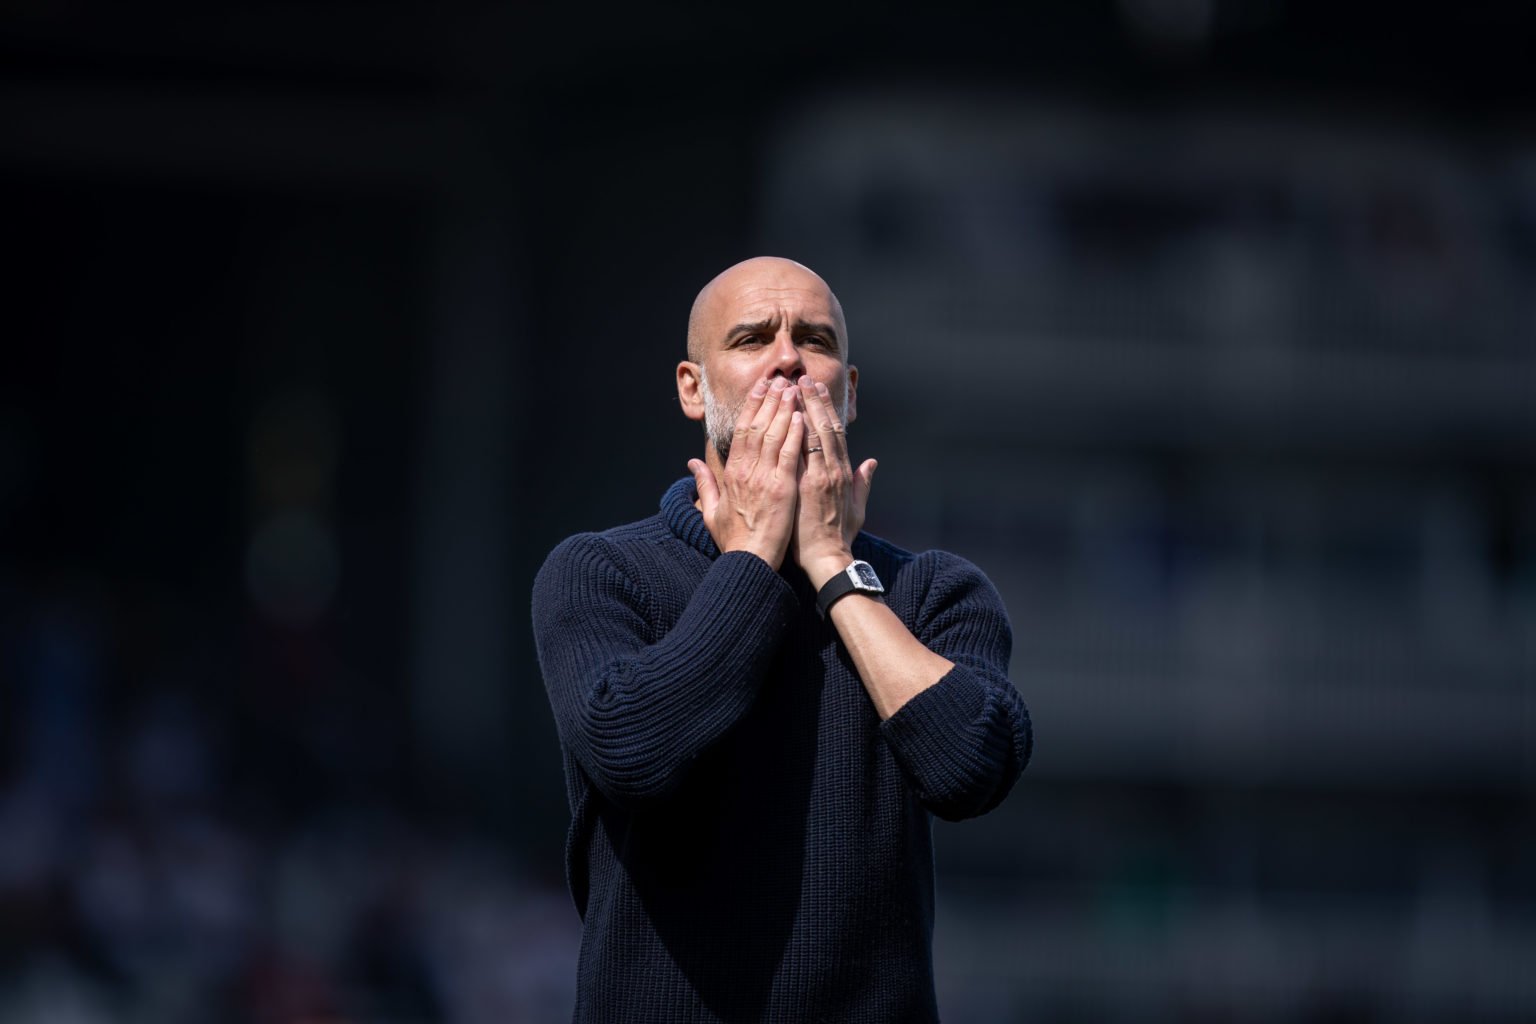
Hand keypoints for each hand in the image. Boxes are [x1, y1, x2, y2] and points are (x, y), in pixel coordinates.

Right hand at [689, 377, 804, 569]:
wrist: (749, 561)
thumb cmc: (734, 540)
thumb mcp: (711, 511)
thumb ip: (703, 484)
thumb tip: (691, 464)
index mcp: (731, 473)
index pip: (741, 431)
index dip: (751, 407)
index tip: (760, 389)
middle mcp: (746, 471)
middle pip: (757, 426)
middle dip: (769, 400)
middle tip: (779, 380)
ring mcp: (764, 478)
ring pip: (774, 435)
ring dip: (783, 410)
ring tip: (792, 389)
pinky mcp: (782, 488)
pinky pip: (790, 455)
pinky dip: (795, 434)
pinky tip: (801, 416)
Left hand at [792, 375, 876, 587]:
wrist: (828, 558)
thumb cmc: (839, 536)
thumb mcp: (857, 507)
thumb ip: (863, 483)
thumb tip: (872, 463)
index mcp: (843, 473)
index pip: (835, 433)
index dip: (826, 409)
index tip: (817, 391)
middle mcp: (832, 470)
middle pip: (824, 426)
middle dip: (813, 400)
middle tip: (802, 379)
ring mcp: (819, 477)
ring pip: (812, 434)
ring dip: (802, 409)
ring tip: (791, 387)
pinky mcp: (805, 486)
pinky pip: (799, 453)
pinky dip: (794, 432)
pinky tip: (786, 415)